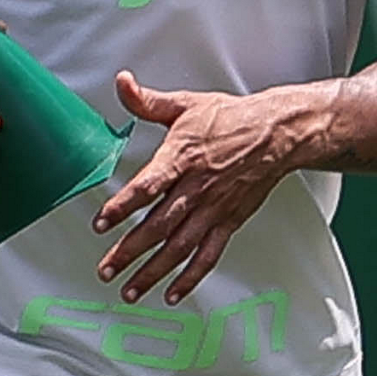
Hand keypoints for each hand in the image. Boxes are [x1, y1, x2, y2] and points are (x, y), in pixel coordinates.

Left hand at [93, 70, 301, 305]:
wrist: (275, 133)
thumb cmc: (230, 119)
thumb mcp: (185, 104)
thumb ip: (148, 101)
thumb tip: (123, 83)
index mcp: (182, 158)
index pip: (147, 187)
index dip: (122, 207)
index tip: (101, 223)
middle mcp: (196, 188)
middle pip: (158, 226)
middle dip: (129, 250)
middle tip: (106, 268)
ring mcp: (213, 209)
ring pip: (179, 247)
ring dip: (153, 271)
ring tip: (130, 289)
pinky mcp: (228, 221)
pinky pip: (208, 255)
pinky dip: (190, 277)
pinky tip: (173, 292)